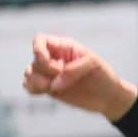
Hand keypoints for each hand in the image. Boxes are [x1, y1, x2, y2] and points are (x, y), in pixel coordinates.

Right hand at [22, 33, 137, 120]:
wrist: (108, 96)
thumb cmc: (102, 75)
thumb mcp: (92, 65)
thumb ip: (72, 70)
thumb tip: (53, 85)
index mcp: (63, 47)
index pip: (39, 40)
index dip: (38, 51)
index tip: (50, 63)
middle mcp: (54, 59)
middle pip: (35, 61)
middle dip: (46, 71)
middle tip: (62, 76)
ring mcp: (50, 75)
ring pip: (29, 74)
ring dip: (36, 82)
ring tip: (52, 88)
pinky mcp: (50, 89)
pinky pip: (30, 87)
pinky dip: (32, 89)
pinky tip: (46, 92)